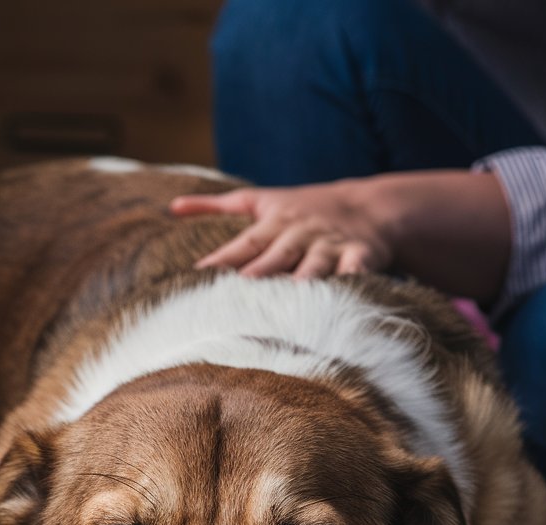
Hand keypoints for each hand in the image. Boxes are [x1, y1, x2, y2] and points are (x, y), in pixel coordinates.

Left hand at [169, 181, 394, 278]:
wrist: (373, 205)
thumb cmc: (306, 208)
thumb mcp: (262, 199)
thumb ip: (217, 205)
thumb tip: (172, 207)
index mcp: (273, 224)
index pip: (242, 247)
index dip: (220, 261)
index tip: (197, 278)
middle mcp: (299, 234)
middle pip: (274, 259)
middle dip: (255, 278)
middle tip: (232, 300)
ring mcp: (329, 246)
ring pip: (312, 268)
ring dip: (300, 284)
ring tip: (285, 304)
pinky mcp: (360, 256)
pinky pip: (355, 272)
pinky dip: (351, 284)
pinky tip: (344, 299)